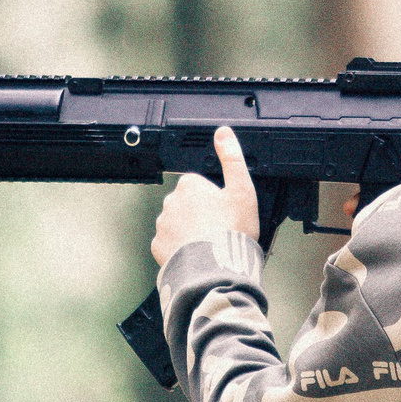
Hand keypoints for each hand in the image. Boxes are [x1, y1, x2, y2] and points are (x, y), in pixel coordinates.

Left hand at [152, 126, 261, 264]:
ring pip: (177, 224)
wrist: (215, 268)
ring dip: (189, 231)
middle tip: (219, 229)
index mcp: (189, 185)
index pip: (200, 185)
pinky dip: (180, 248)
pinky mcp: (158, 246)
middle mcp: (171, 201)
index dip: (215, 199)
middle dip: (200, 214)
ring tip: (209, 244)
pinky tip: (196, 254)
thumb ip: (232, 158)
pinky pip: (169, 244)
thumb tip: (223, 133)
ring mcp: (163, 225)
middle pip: (187, 204)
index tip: (225, 212)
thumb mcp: (242, 189)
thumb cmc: (231, 230)